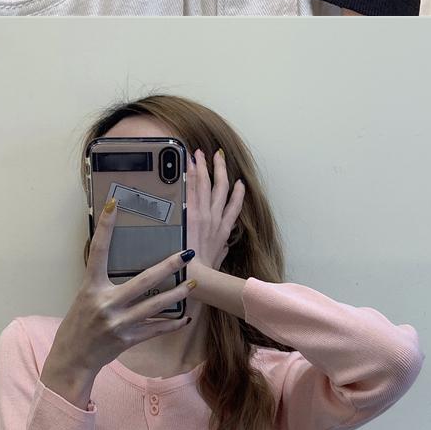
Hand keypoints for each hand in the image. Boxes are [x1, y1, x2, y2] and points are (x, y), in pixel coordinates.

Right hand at [42, 201, 191, 404]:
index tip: (114, 204)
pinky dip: (172, 324)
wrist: (72, 359)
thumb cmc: (78, 325)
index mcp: (91, 287)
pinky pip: (156, 329)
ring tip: (194, 284)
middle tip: (187, 253)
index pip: (99, 251)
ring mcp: (119, 322)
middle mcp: (106, 303)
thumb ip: (102, 284)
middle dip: (168, 266)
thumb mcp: (84, 298)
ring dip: (178, 294)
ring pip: (156, 305)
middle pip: (143, 280)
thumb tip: (125, 267)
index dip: (107, 227)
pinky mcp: (128, 339)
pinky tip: (186, 317)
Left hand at [186, 146, 244, 275]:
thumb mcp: (217, 262)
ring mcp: (205, 215)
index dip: (239, 194)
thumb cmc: (205, 274)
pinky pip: (194, 189)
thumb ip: (220, 252)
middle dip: (221, 169)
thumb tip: (222, 248)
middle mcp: (217, 220)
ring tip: (201, 153)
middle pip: (222, 188)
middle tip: (218, 155)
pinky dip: (193, 174)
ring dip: (205, 166)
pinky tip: (190, 163)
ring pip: (208, 184)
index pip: (235, 208)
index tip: (239, 183)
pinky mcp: (193, 214)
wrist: (197, 276)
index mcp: (224, 232)